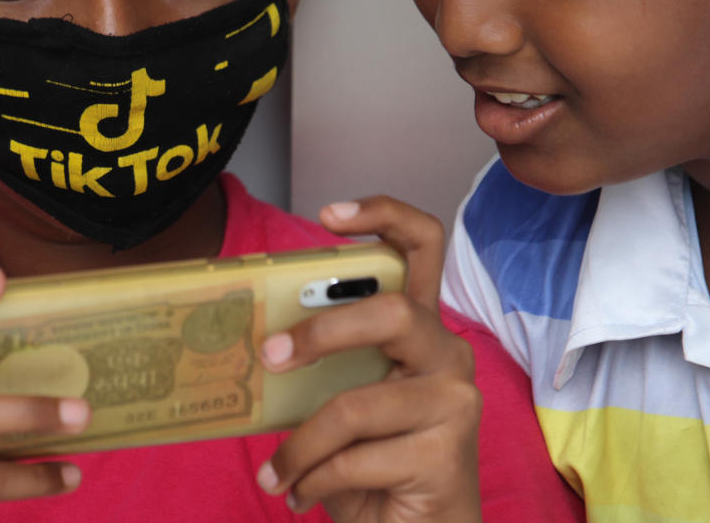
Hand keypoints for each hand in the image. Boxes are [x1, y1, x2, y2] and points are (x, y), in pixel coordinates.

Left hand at [256, 197, 481, 521]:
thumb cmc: (374, 462)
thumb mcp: (343, 401)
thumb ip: (323, 366)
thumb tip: (255, 344)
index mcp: (420, 329)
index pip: (422, 247)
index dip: (383, 216)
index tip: (328, 215)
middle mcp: (448, 354)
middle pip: (394, 311)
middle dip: (322, 332)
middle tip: (271, 358)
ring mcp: (455, 403)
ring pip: (357, 404)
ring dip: (300, 445)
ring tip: (276, 474)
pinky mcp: (447, 455)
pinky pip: (355, 458)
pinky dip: (314, 480)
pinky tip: (303, 495)